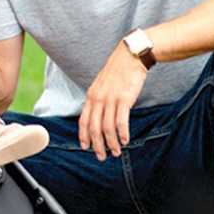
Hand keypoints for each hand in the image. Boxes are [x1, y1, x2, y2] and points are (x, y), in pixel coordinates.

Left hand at [79, 43, 150, 159]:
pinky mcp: (124, 99)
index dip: (83, 136)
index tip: (86, 147)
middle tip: (102, 156)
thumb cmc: (118, 72)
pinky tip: (125, 141)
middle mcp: (98, 99)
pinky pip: (121, 120)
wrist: (130, 56)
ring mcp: (110, 99)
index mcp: (91, 96)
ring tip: (116, 152)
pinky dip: (122, 133)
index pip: (83, 121)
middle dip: (97, 145)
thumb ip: (99, 99)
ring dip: (111, 142)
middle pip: (94, 128)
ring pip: (107, 127)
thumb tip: (99, 115)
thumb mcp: (102, 85)